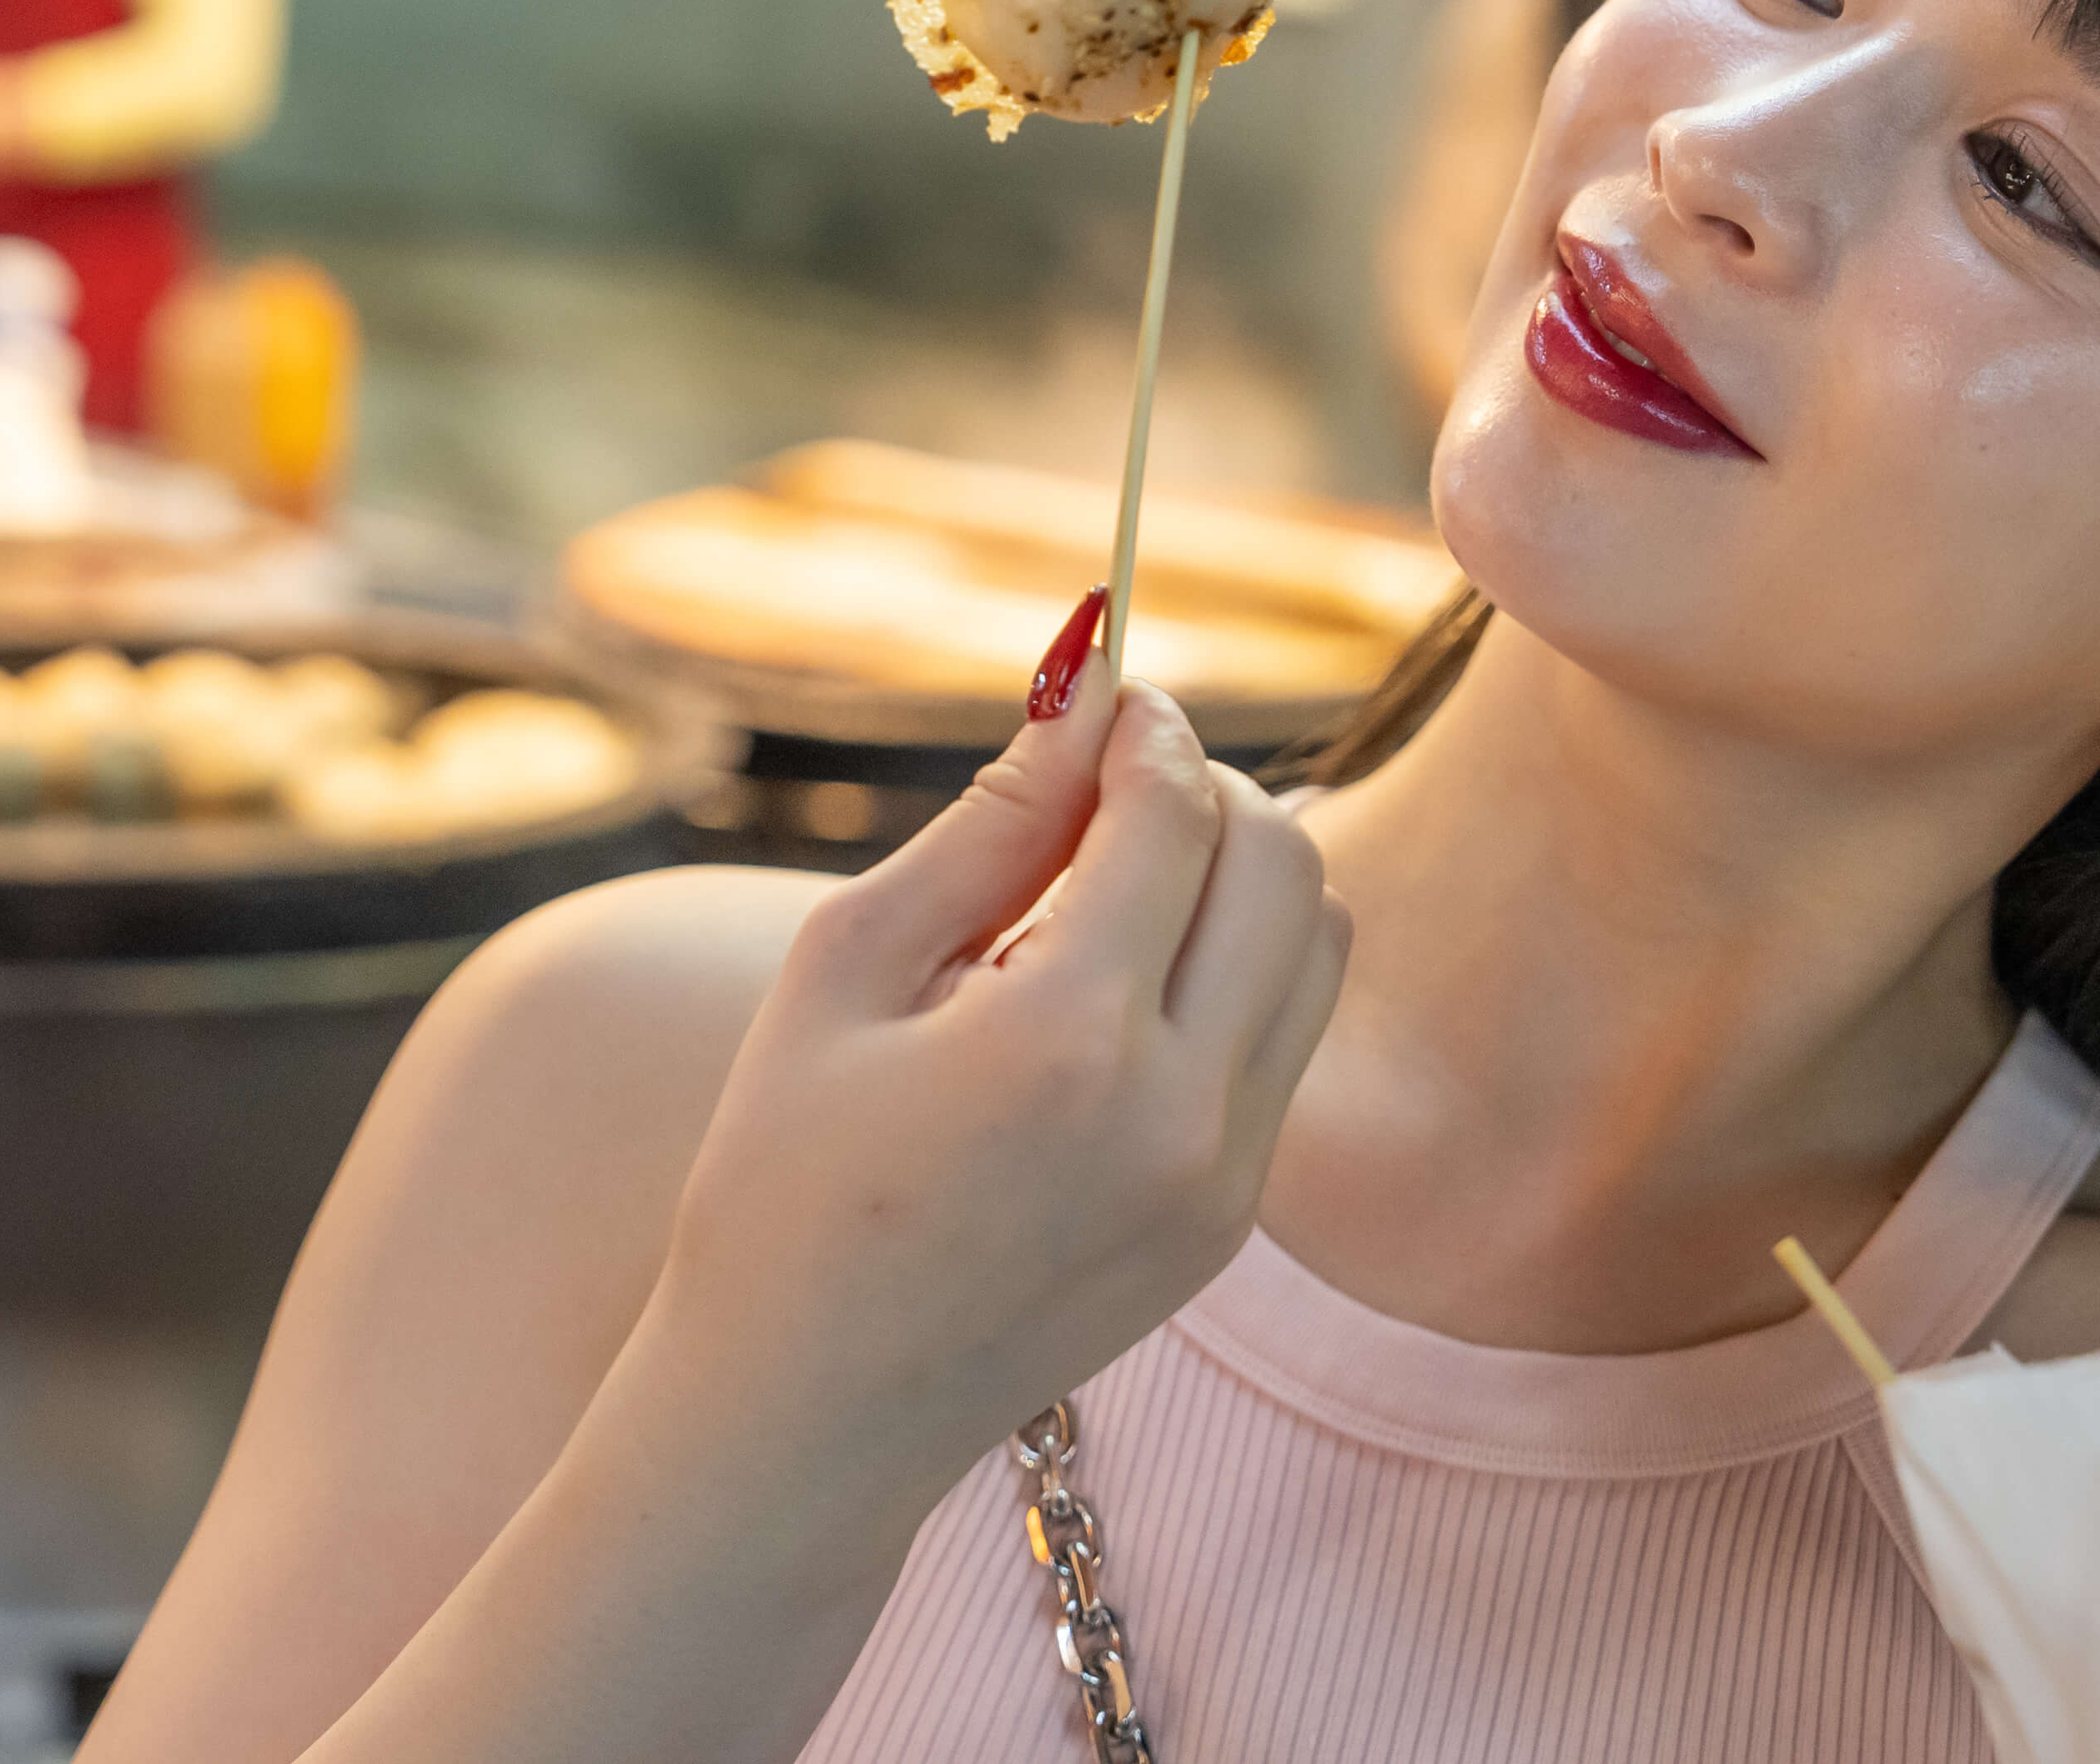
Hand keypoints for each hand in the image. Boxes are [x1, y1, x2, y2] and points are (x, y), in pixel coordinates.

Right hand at [635, 646, 1348, 1510]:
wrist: (803, 1412)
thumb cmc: (783, 1175)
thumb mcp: (846, 967)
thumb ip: (987, 824)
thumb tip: (1085, 688)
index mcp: (1065, 1040)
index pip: (1179, 813)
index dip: (1146, 724)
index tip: (1103, 688)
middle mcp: (1180, 1113)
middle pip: (1285, 861)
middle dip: (1209, 785)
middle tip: (1108, 782)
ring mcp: (1225, 1181)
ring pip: (1316, 943)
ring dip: (1238, 873)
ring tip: (1106, 889)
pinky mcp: (1232, 1224)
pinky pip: (1285, 1038)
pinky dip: (1233, 968)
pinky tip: (1111, 988)